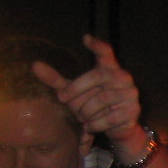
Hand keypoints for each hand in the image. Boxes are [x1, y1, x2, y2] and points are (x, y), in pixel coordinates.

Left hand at [31, 34, 147, 148]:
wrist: (118, 129)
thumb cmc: (94, 107)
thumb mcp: (74, 93)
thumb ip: (57, 80)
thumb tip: (34, 65)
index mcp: (109, 69)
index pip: (105, 53)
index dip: (97, 46)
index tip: (85, 38)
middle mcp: (123, 77)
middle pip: (97, 76)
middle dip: (76, 89)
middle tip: (62, 99)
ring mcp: (130, 93)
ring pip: (102, 99)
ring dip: (86, 111)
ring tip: (81, 118)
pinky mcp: (133, 110)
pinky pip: (110, 117)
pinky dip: (95, 124)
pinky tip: (89, 127)